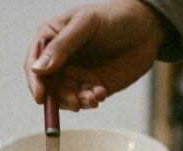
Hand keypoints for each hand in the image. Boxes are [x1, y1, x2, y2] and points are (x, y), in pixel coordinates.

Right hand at [25, 0, 166, 110]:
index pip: (34, 63)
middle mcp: (61, 58)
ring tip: (93, 97)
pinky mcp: (92, 85)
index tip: (40, 97)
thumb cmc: (114, 17)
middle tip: (75, 102)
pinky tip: (101, 93)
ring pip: (65, 96)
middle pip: (48, 85)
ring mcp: (77, 73)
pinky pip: (84, 100)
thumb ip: (62, 46)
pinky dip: (90, 101)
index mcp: (52, 38)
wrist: (147, 28)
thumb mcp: (86, 24)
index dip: (35, 81)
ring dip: (76, 101)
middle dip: (59, 97)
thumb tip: (39, 70)